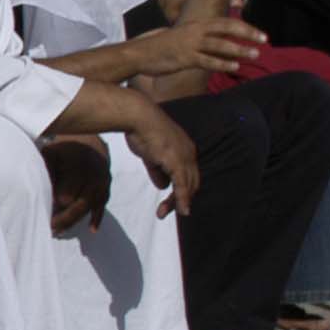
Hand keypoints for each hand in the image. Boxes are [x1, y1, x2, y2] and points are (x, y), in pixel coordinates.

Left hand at [39, 134, 113, 235]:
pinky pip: (102, 207)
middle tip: (49, 229)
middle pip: (80, 204)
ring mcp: (102, 185)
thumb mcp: (52, 154)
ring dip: (74, 221)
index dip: (55, 204)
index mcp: (78, 167)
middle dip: (64, 218)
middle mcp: (94, 177)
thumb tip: (37, 188)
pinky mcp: (106, 191)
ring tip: (58, 232)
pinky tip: (92, 230)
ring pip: (89, 207)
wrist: (90, 146)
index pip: (67, 194)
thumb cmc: (64, 152)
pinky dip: (97, 218)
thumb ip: (46, 169)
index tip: (43, 213)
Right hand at [120, 100, 200, 217]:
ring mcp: (185, 157)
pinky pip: (182, 185)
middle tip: (164, 210)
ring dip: (178, 202)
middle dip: (180, 199)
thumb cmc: (140, 130)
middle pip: (191, 183)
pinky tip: (181, 210)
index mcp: (184, 149)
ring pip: (188, 186)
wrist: (138, 117)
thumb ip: (157, 170)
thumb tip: (163, 186)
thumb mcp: (149, 154)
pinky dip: (182, 199)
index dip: (181, 189)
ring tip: (163, 213)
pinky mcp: (177, 162)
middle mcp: (189, 153)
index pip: (187, 174)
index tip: (169, 200)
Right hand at [141, 14, 265, 79]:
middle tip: (265, 40)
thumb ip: (196, 37)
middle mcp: (195, 31)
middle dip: (248, 34)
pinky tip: (235, 66)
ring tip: (255, 54)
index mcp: (195, 25)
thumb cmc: (158, 47)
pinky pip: (208, 61)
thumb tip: (210, 41)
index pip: (226, 23)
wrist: (137, 54)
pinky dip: (223, 63)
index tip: (260, 34)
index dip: (244, 27)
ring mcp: (190, 45)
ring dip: (240, 49)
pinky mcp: (185, 58)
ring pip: (221, 45)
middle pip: (227, 29)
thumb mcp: (180, 36)